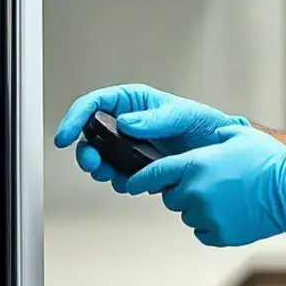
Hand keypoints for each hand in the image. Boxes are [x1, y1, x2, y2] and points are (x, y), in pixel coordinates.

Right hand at [53, 83, 248, 192]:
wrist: (220, 153)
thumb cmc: (205, 125)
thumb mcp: (183, 115)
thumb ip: (156, 119)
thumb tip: (127, 123)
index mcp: (133, 102)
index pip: (95, 103)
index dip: (75, 118)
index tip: (65, 136)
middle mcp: (127, 123)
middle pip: (91, 134)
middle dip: (87, 151)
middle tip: (93, 164)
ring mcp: (131, 146)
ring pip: (101, 157)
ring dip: (102, 169)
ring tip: (114, 175)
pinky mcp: (138, 166)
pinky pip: (119, 175)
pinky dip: (120, 181)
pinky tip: (131, 182)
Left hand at [124, 124, 285, 246]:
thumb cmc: (268, 161)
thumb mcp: (238, 135)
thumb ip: (212, 137)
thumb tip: (204, 138)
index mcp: (195, 165)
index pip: (154, 174)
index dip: (140, 179)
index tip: (131, 184)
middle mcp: (195, 192)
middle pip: (171, 196)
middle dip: (184, 190)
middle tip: (211, 183)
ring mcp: (206, 215)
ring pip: (188, 214)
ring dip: (199, 207)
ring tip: (227, 197)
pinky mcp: (219, 234)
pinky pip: (203, 231)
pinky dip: (212, 224)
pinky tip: (232, 211)